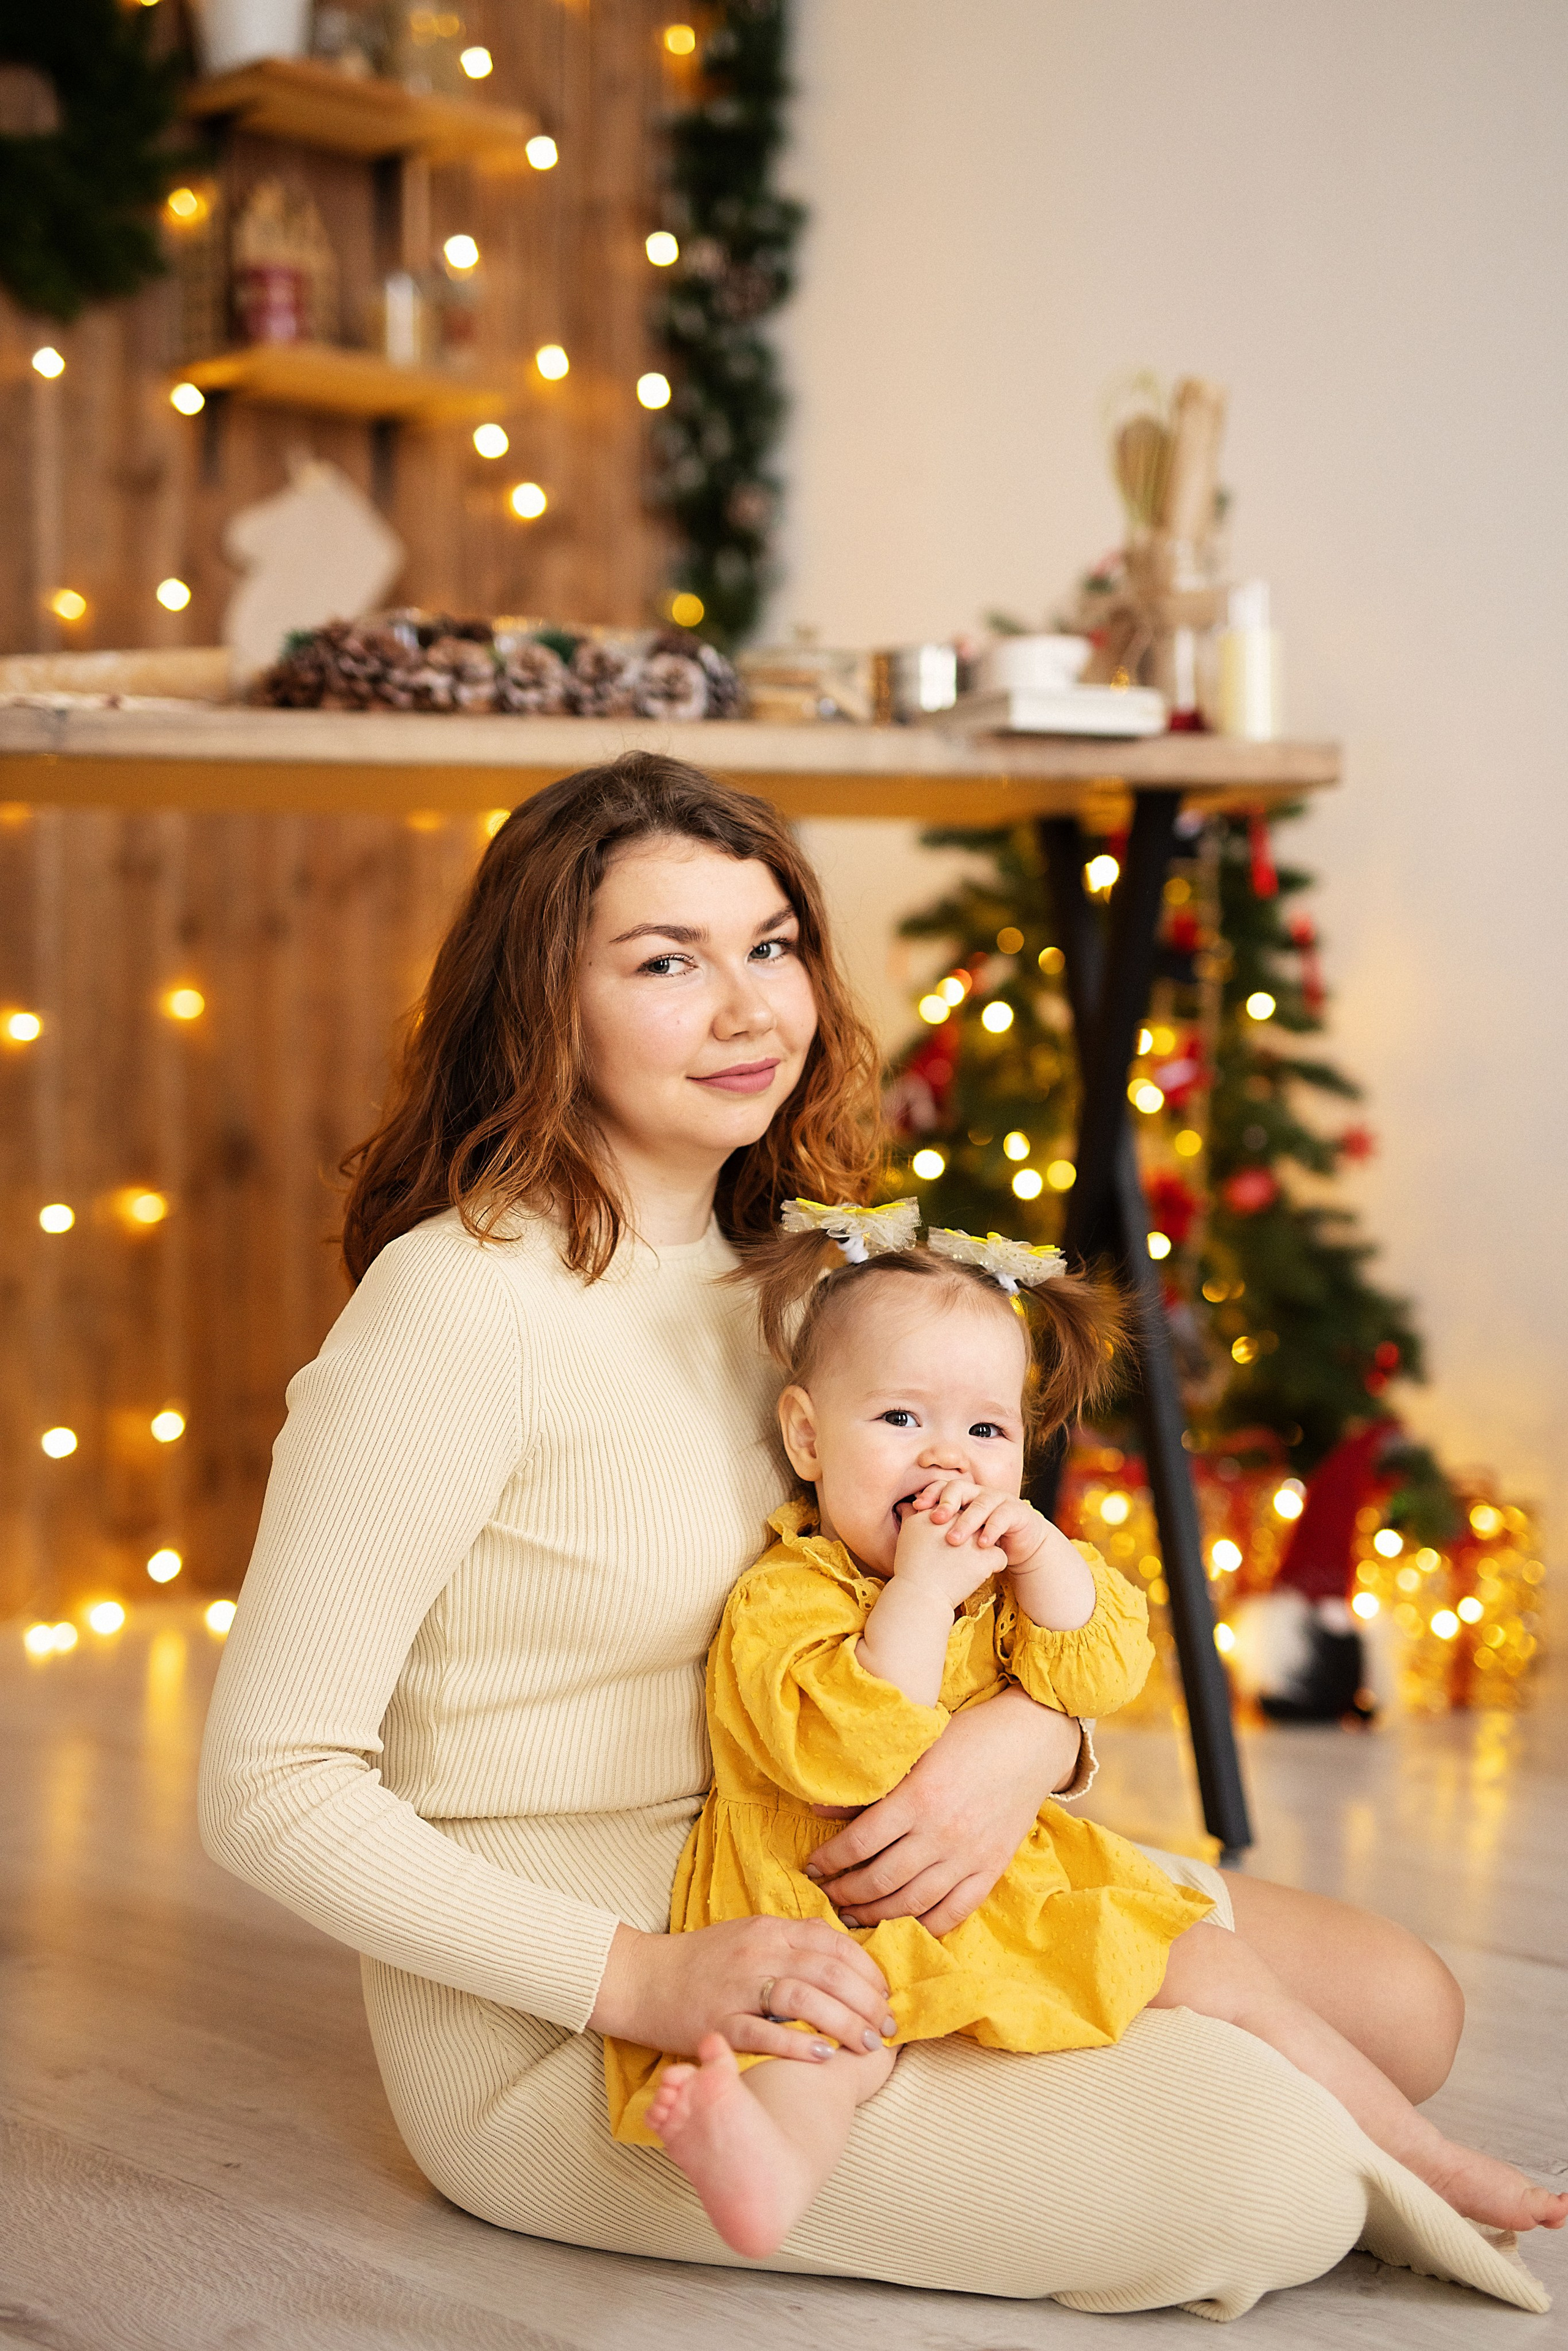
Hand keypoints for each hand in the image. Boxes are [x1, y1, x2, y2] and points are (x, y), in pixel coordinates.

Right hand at [587, 1916, 896, 2062]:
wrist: (642, 1979)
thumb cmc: (701, 1963)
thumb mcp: (748, 1937)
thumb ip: (791, 1943)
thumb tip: (842, 1958)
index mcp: (768, 1930)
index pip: (832, 1943)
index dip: (867, 1970)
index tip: (886, 1995)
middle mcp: (757, 1954)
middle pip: (826, 1972)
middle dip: (865, 2002)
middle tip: (886, 2028)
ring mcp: (736, 1988)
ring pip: (803, 1999)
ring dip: (843, 2023)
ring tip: (866, 2045)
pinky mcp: (718, 2022)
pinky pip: (764, 2033)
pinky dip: (798, 2045)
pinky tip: (824, 2056)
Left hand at [806, 1687, 1080, 1935]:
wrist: (1030, 1741)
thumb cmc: (968, 1737)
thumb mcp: (915, 1750)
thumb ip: (871, 1787)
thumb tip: (819, 1810)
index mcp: (918, 1797)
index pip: (860, 1842)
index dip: (830, 1860)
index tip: (812, 1867)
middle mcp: (942, 1833)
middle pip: (881, 1879)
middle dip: (845, 1893)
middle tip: (826, 1896)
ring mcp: (968, 1856)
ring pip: (912, 1902)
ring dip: (875, 1914)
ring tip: (852, 1915)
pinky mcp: (991, 1870)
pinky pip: (953, 1912)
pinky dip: (924, 1925)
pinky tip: (902, 1924)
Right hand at [891, 1498, 997, 1612]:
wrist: (920, 1594)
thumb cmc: (911, 1566)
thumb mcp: (908, 1533)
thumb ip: (913, 1513)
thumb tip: (911, 1503)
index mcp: (940, 1510)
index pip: (955, 1510)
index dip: (952, 1526)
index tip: (943, 1543)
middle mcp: (959, 1519)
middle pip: (973, 1521)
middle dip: (969, 1535)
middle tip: (954, 1556)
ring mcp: (975, 1537)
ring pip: (988, 1536)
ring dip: (981, 1549)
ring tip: (967, 1565)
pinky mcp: (988, 1556)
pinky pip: (1000, 1557)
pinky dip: (993, 1567)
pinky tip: (979, 1574)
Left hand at [911, 1475, 1048, 1571]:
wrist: (1020, 1546)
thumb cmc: (982, 1540)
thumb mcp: (960, 1533)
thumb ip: (938, 1526)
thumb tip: (903, 1515)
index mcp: (962, 1495)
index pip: (942, 1486)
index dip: (930, 1494)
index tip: (916, 1507)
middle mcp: (978, 1492)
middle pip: (960, 1488)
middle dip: (946, 1503)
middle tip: (936, 1520)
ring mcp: (999, 1499)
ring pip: (980, 1503)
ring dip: (967, 1521)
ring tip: (954, 1540)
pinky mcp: (1017, 1511)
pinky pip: (1003, 1516)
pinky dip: (992, 1530)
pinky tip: (982, 1544)